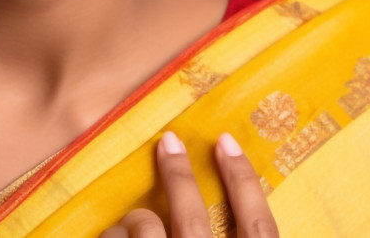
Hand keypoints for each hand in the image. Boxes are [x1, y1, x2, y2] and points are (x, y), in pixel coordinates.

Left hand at [100, 131, 278, 237]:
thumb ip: (237, 235)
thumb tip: (237, 209)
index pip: (260, 228)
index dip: (243, 181)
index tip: (225, 141)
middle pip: (192, 221)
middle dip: (178, 177)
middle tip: (168, 142)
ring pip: (147, 229)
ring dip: (132, 221)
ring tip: (123, 225)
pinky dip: (110, 235)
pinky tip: (110, 236)